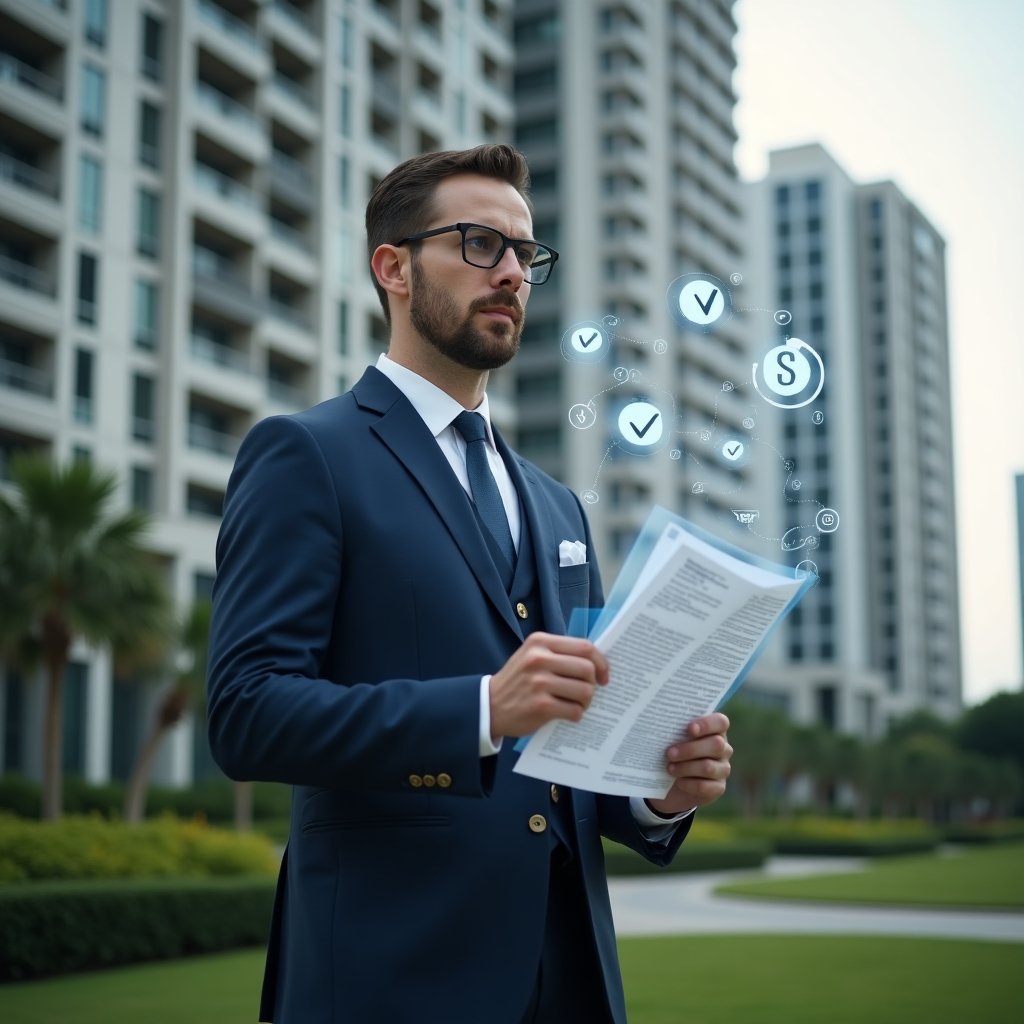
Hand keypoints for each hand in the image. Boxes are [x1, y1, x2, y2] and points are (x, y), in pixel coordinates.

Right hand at [489, 633, 608, 740]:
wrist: (489, 705)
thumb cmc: (518, 680)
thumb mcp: (532, 656)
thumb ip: (559, 654)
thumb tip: (597, 663)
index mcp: (540, 642)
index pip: (584, 647)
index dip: (601, 662)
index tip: (603, 676)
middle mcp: (539, 659)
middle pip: (587, 669)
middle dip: (593, 684)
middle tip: (586, 693)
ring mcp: (539, 682)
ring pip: (585, 691)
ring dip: (586, 701)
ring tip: (577, 704)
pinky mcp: (540, 705)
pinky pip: (575, 710)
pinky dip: (576, 714)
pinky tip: (567, 714)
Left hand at [646, 713, 731, 817]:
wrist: (670, 782)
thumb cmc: (672, 752)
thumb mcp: (672, 740)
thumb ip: (673, 731)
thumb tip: (660, 724)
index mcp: (715, 731)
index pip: (720, 722)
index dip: (707, 724)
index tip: (689, 728)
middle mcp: (723, 749)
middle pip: (716, 745)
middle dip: (690, 749)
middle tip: (669, 753)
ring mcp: (722, 769)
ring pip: (708, 767)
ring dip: (686, 768)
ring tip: (670, 768)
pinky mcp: (718, 787)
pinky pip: (706, 786)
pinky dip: (689, 784)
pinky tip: (679, 782)